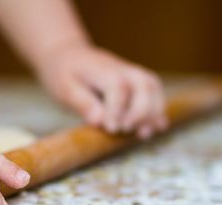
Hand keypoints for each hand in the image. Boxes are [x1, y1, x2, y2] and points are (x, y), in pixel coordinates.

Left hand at [37, 43, 167, 138]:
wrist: (68, 54)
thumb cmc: (63, 74)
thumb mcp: (64, 88)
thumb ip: (81, 103)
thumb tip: (99, 121)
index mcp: (100, 69)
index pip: (117, 87)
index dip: (117, 109)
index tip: (111, 129)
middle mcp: (121, 69)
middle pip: (143, 84)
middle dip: (140, 111)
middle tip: (126, 131)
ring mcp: (131, 72)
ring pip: (153, 87)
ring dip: (153, 111)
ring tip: (143, 134)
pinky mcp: (135, 80)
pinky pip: (154, 91)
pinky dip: (157, 109)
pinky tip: (157, 127)